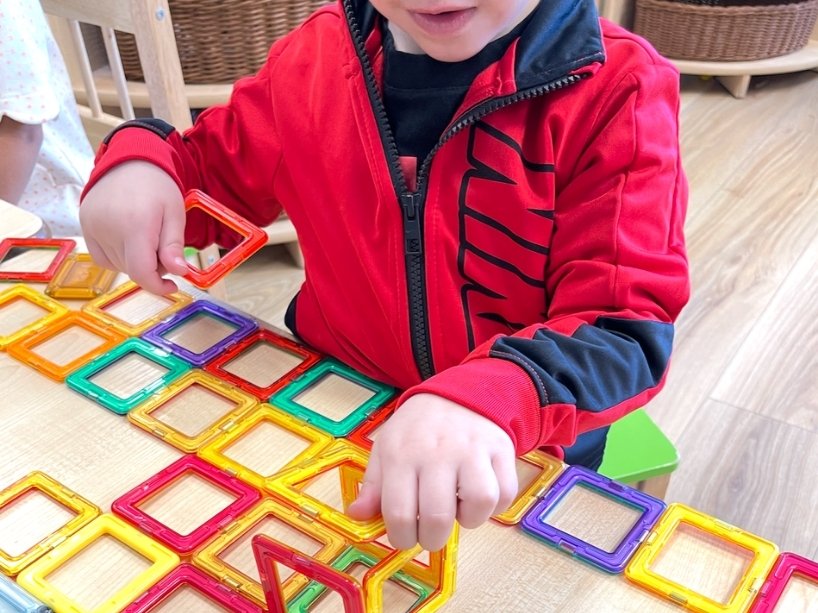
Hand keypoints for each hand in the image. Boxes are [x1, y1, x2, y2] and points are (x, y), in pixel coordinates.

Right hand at [79, 161, 187, 294]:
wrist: (129, 160)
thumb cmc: (157, 187)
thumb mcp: (175, 214)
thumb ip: (173, 246)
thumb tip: (178, 272)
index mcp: (135, 225)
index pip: (141, 272)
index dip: (158, 286)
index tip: (172, 286)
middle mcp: (108, 229)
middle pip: (131, 270)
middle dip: (152, 268)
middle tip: (163, 248)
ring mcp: (92, 228)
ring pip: (118, 266)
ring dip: (135, 262)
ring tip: (146, 238)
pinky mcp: (84, 227)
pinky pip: (103, 257)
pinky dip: (118, 257)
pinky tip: (129, 240)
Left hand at [347, 393, 517, 550]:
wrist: (458, 393)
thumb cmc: (417, 428)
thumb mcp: (386, 449)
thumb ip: (373, 485)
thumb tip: (357, 516)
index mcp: (402, 454)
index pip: (399, 513)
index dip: (402, 537)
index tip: (406, 537)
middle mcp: (438, 452)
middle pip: (438, 517)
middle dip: (432, 539)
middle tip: (430, 532)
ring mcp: (473, 450)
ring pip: (478, 504)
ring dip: (469, 519)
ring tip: (458, 509)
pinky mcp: (501, 449)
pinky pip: (505, 493)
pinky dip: (495, 506)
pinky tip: (479, 497)